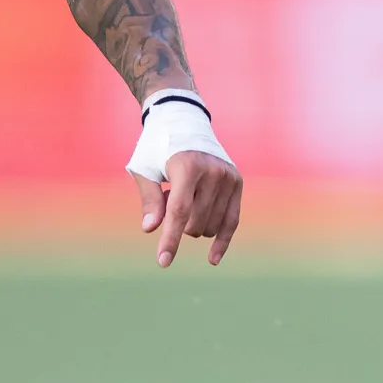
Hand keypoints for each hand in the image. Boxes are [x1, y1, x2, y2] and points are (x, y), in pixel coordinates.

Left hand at [132, 149, 242, 267]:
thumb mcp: (145, 169)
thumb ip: (150, 199)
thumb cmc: (158, 147)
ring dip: (192, 224)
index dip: (170, 239)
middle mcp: (213, 172)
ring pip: (210, 226)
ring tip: (186, 197)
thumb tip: (151, 229)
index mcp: (187, 165)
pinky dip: (221, 242)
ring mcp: (228, 177)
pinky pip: (231, 222)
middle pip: (194, 223)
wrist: (184, 121)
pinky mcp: (237, 182)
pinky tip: (212, 259)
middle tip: (169, 198)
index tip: (163, 262)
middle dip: (177, 224)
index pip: (179, 211)